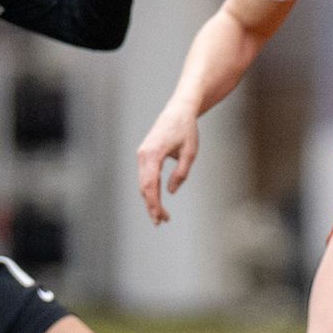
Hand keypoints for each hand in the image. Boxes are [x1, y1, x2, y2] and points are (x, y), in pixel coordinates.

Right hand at [136, 102, 198, 224]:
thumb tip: (170, 192)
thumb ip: (181, 173)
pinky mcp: (145, 154)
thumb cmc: (186, 129)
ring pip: (143, 183)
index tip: (160, 217)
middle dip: (151, 206)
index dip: (154, 204)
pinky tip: (157, 201)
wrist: (178, 110)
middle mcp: (143, 155)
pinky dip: (150, 190)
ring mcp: (142, 154)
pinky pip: (145, 176)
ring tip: (161, 216)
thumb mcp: (190, 152)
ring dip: (150, 200)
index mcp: (153, 154)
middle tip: (161, 223)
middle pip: (144, 187)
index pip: (150, 185)